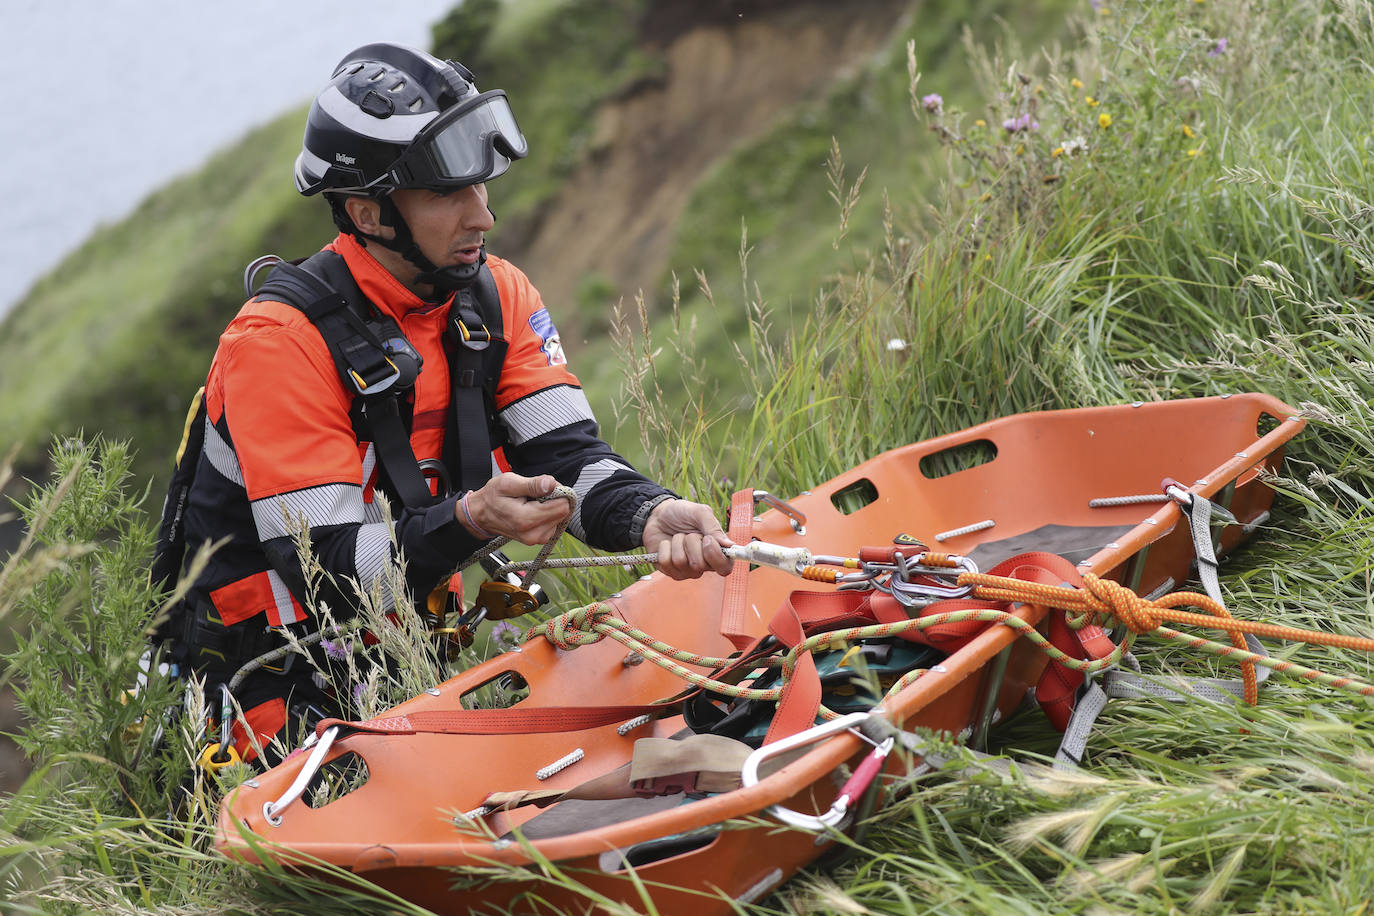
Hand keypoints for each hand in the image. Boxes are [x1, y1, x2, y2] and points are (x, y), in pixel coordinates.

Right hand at [457, 473, 571, 544]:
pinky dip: (546, 515)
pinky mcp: (538, 539)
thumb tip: (552, 484)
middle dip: (553, 500)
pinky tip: (532, 510)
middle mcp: (533, 534)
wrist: (481, 514)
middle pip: (562, 513)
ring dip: (549, 507)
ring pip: (559, 518)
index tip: (543, 487)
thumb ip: (532, 484)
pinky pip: (553, 524)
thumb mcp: (509, 483)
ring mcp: (536, 539)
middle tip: (534, 494)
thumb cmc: (492, 497)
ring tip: (530, 503)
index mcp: (526, 520)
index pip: (562, 507)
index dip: (556, 492)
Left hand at [641, 498, 733, 579]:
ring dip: (677, 542)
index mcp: (717, 551)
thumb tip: (728, 545)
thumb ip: (713, 527)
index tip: (707, 539)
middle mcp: (704, 564)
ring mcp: (686, 570)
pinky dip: (664, 547)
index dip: (716, 556)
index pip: (725, 567)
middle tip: (689, 533)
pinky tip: (667, 543)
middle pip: (699, 565)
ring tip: (678, 536)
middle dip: (691, 543)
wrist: (659, 515)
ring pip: (681, 562)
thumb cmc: (683, 514)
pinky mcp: (669, 570)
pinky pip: (666, 562)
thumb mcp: (700, 512)